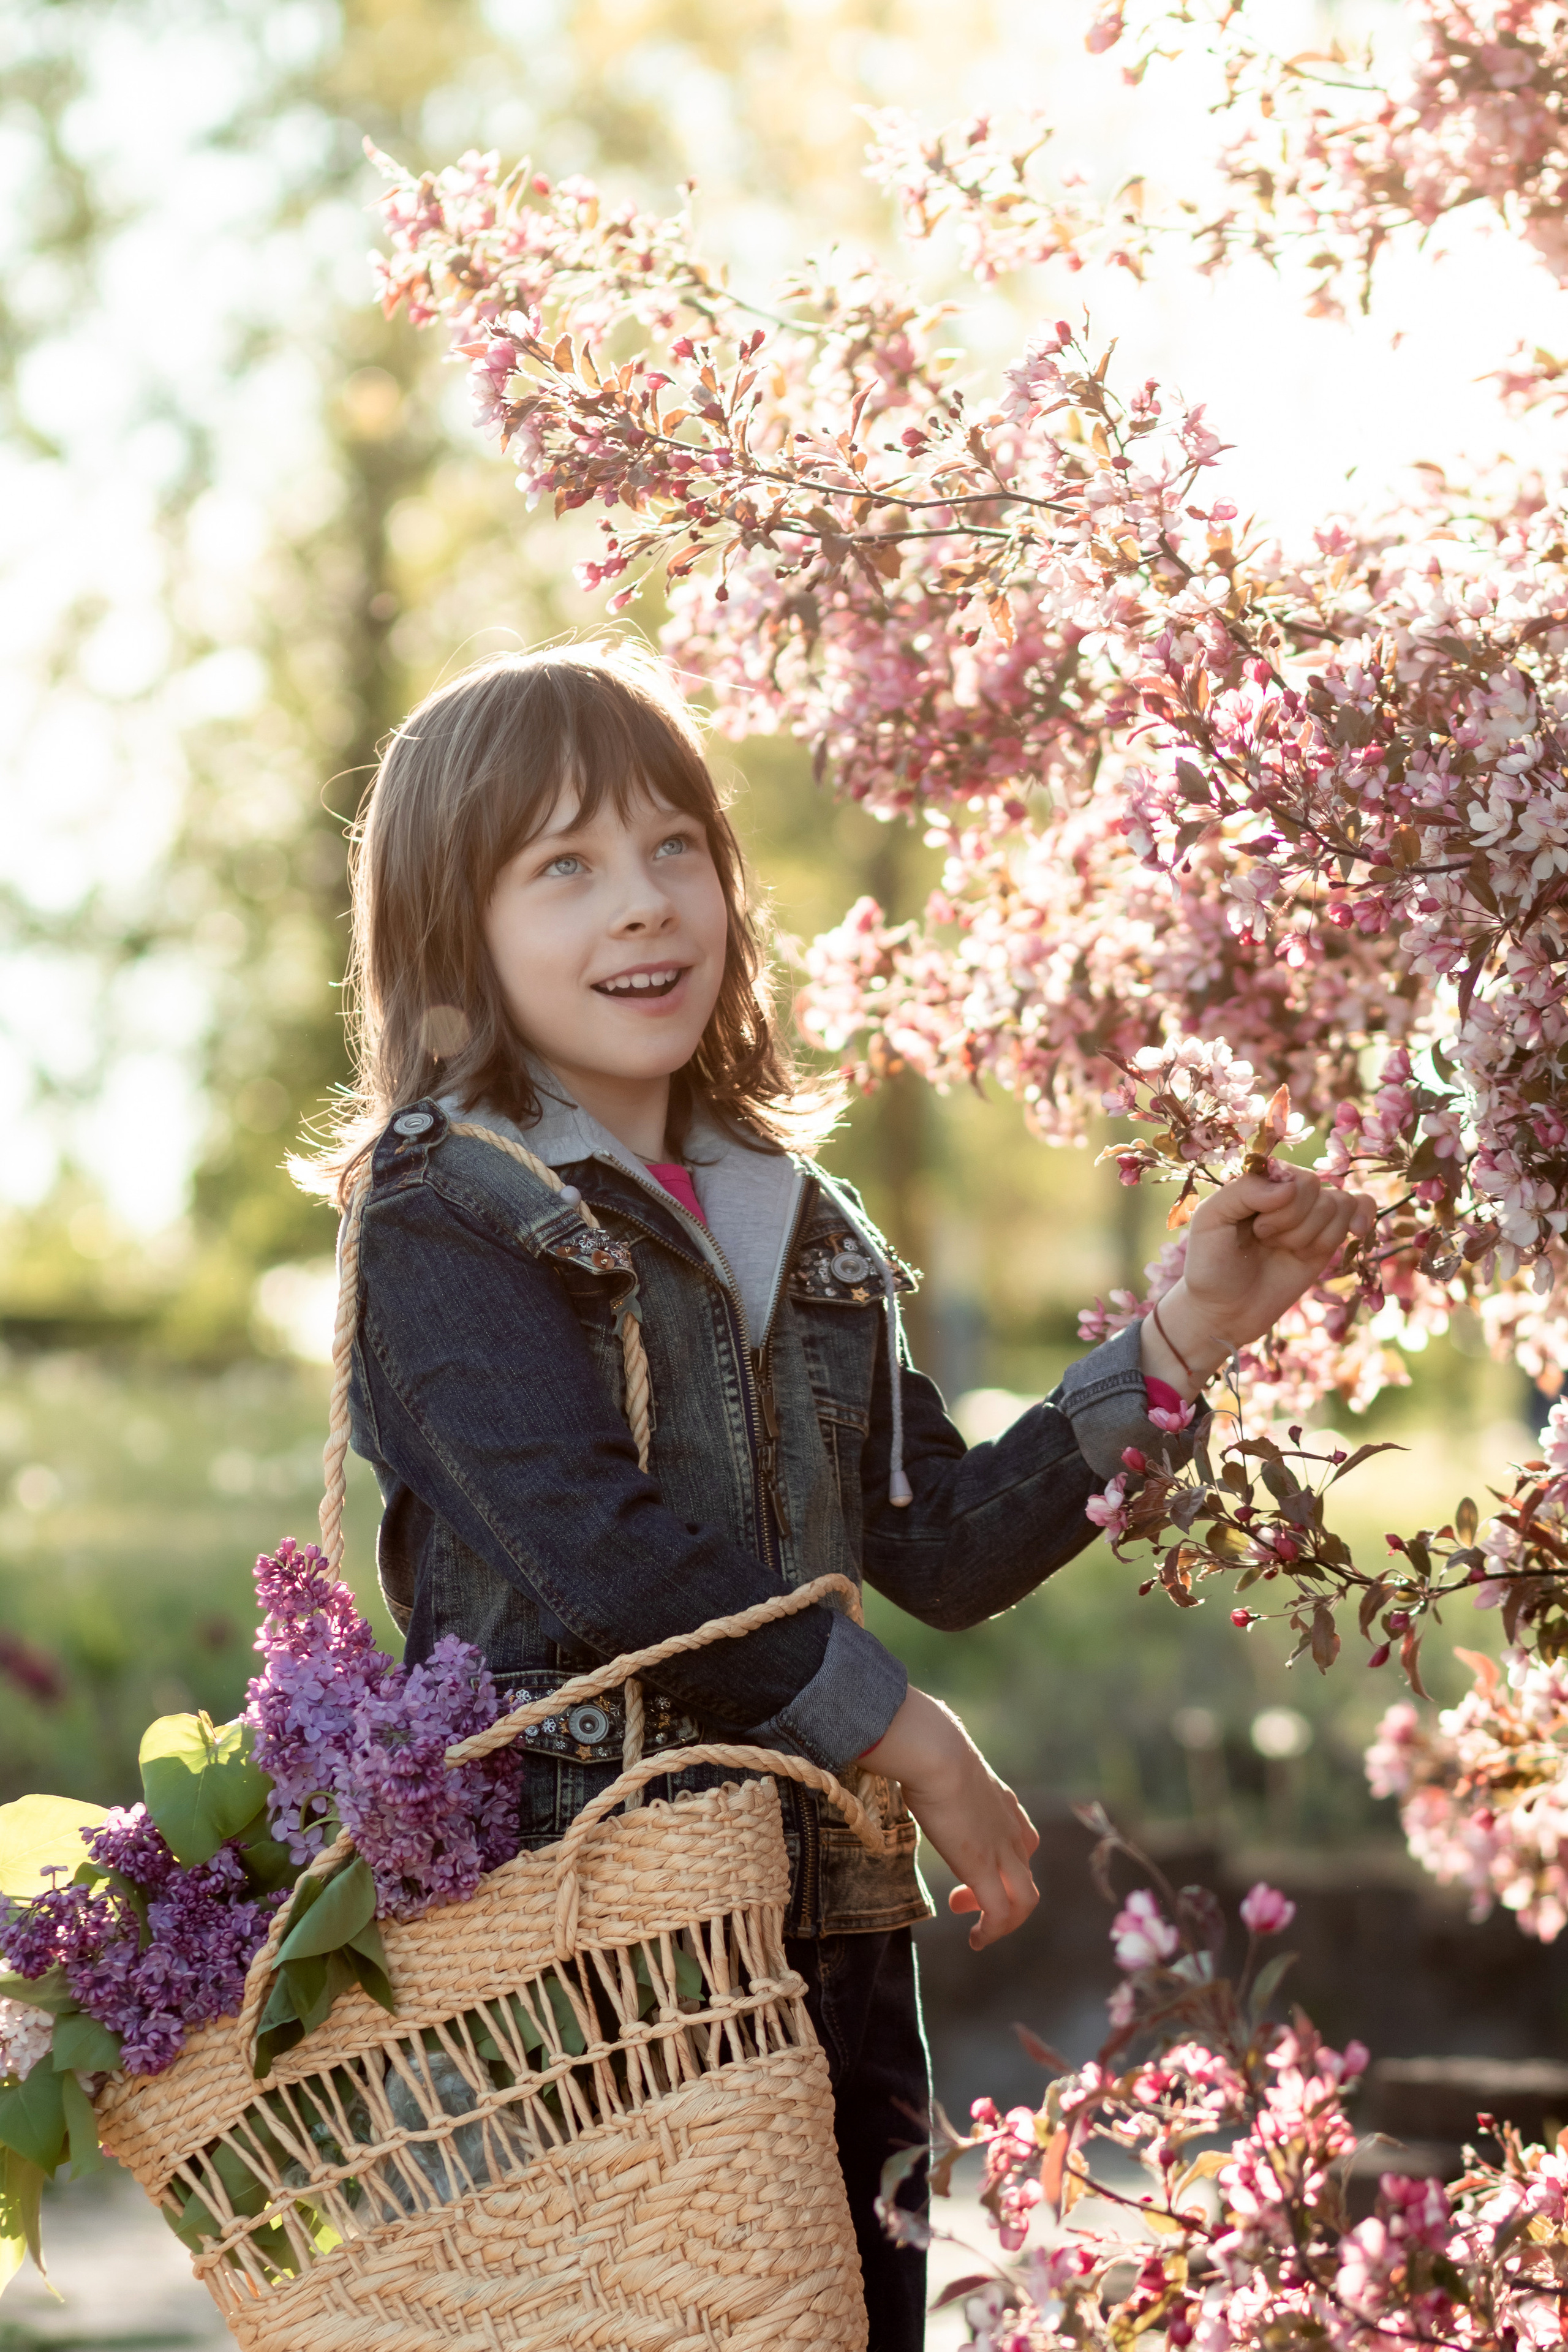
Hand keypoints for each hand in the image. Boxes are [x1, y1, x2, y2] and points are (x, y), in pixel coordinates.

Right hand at [859, 1687, 1039, 1948]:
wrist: (936, 1751)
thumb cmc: (927, 1745)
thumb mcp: (938, 1756)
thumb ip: (931, 1758)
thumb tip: (903, 1739)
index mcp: (1001, 1803)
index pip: (1024, 1840)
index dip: (1006, 1863)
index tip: (970, 1870)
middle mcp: (1009, 1829)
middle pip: (1027, 1876)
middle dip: (1002, 1897)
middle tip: (962, 1900)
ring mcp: (1002, 1851)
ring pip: (1025, 1900)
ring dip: (1004, 1921)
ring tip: (978, 1932)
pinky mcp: (984, 1869)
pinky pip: (1001, 1913)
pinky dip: (994, 1932)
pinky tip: (977, 1941)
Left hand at [1141, 1167, 1376, 1396]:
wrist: (1225, 1312)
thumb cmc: (1210, 1265)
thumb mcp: (1210, 1221)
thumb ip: (1243, 1191)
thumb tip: (1291, 1186)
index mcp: (1256, 1181)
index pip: (1287, 1171)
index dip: (1279, 1202)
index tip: (1257, 1229)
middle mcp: (1284, 1193)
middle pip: (1313, 1186)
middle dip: (1292, 1221)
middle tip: (1265, 1241)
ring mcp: (1308, 1215)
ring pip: (1337, 1203)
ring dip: (1311, 1234)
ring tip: (1284, 1250)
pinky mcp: (1326, 1240)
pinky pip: (1358, 1209)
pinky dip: (1363, 1215)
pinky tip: (1358, 1230)